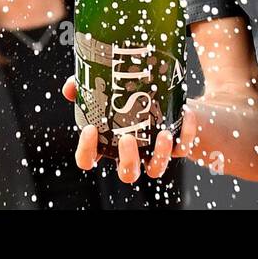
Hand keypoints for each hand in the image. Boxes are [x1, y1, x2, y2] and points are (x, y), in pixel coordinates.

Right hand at [63, 76, 198, 182]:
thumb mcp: (104, 88)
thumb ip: (84, 87)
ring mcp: (154, 152)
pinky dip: (187, 133)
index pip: (88, 160)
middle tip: (127, 138)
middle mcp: (131, 153)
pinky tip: (186, 114)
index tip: (90, 129)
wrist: (163, 95)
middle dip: (127, 160)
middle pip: (126, 173)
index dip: (86, 151)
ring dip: (160, 156)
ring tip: (163, 134)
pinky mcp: (176, 145)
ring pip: (155, 170)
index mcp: (107, 144)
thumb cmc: (127, 95)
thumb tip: (70, 86)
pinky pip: (183, 148)